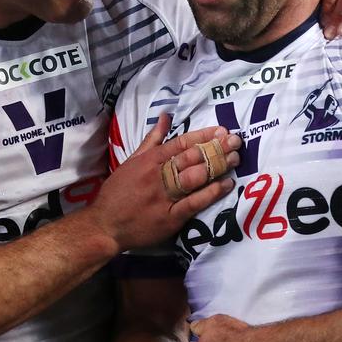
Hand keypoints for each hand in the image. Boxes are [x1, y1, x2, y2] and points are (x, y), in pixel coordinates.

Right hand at [91, 114, 240, 250]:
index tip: (222, 131)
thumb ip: (152, 139)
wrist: (105, 225)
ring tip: (235, 159)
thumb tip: (166, 116)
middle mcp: (158, 175)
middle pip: (191, 158)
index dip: (203, 136)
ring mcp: (164, 196)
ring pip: (195, 177)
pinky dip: (211, 193)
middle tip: (236, 141)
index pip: (181, 143)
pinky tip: (226, 185)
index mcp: (149, 160)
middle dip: (216, 148)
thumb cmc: (118, 192)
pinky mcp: (169, 217)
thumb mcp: (132, 160)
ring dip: (217, 167)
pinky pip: (194, 202)